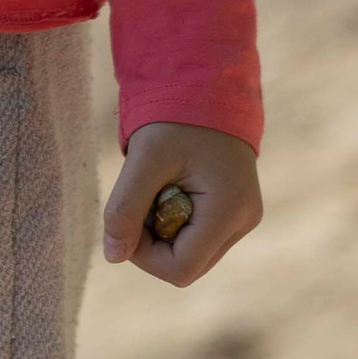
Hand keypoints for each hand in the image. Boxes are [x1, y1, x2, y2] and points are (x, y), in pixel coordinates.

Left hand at [102, 121, 261, 287]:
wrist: (207, 89)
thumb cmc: (176, 119)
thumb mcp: (145, 159)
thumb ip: (125, 208)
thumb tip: (113, 257)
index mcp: (229, 210)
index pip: (180, 269)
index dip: (144, 256)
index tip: (128, 219)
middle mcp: (244, 221)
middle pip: (186, 266)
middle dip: (153, 244)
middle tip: (141, 200)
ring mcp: (243, 218)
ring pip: (191, 255)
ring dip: (163, 233)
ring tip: (158, 190)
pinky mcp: (236, 212)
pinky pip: (197, 238)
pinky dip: (174, 223)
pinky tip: (170, 191)